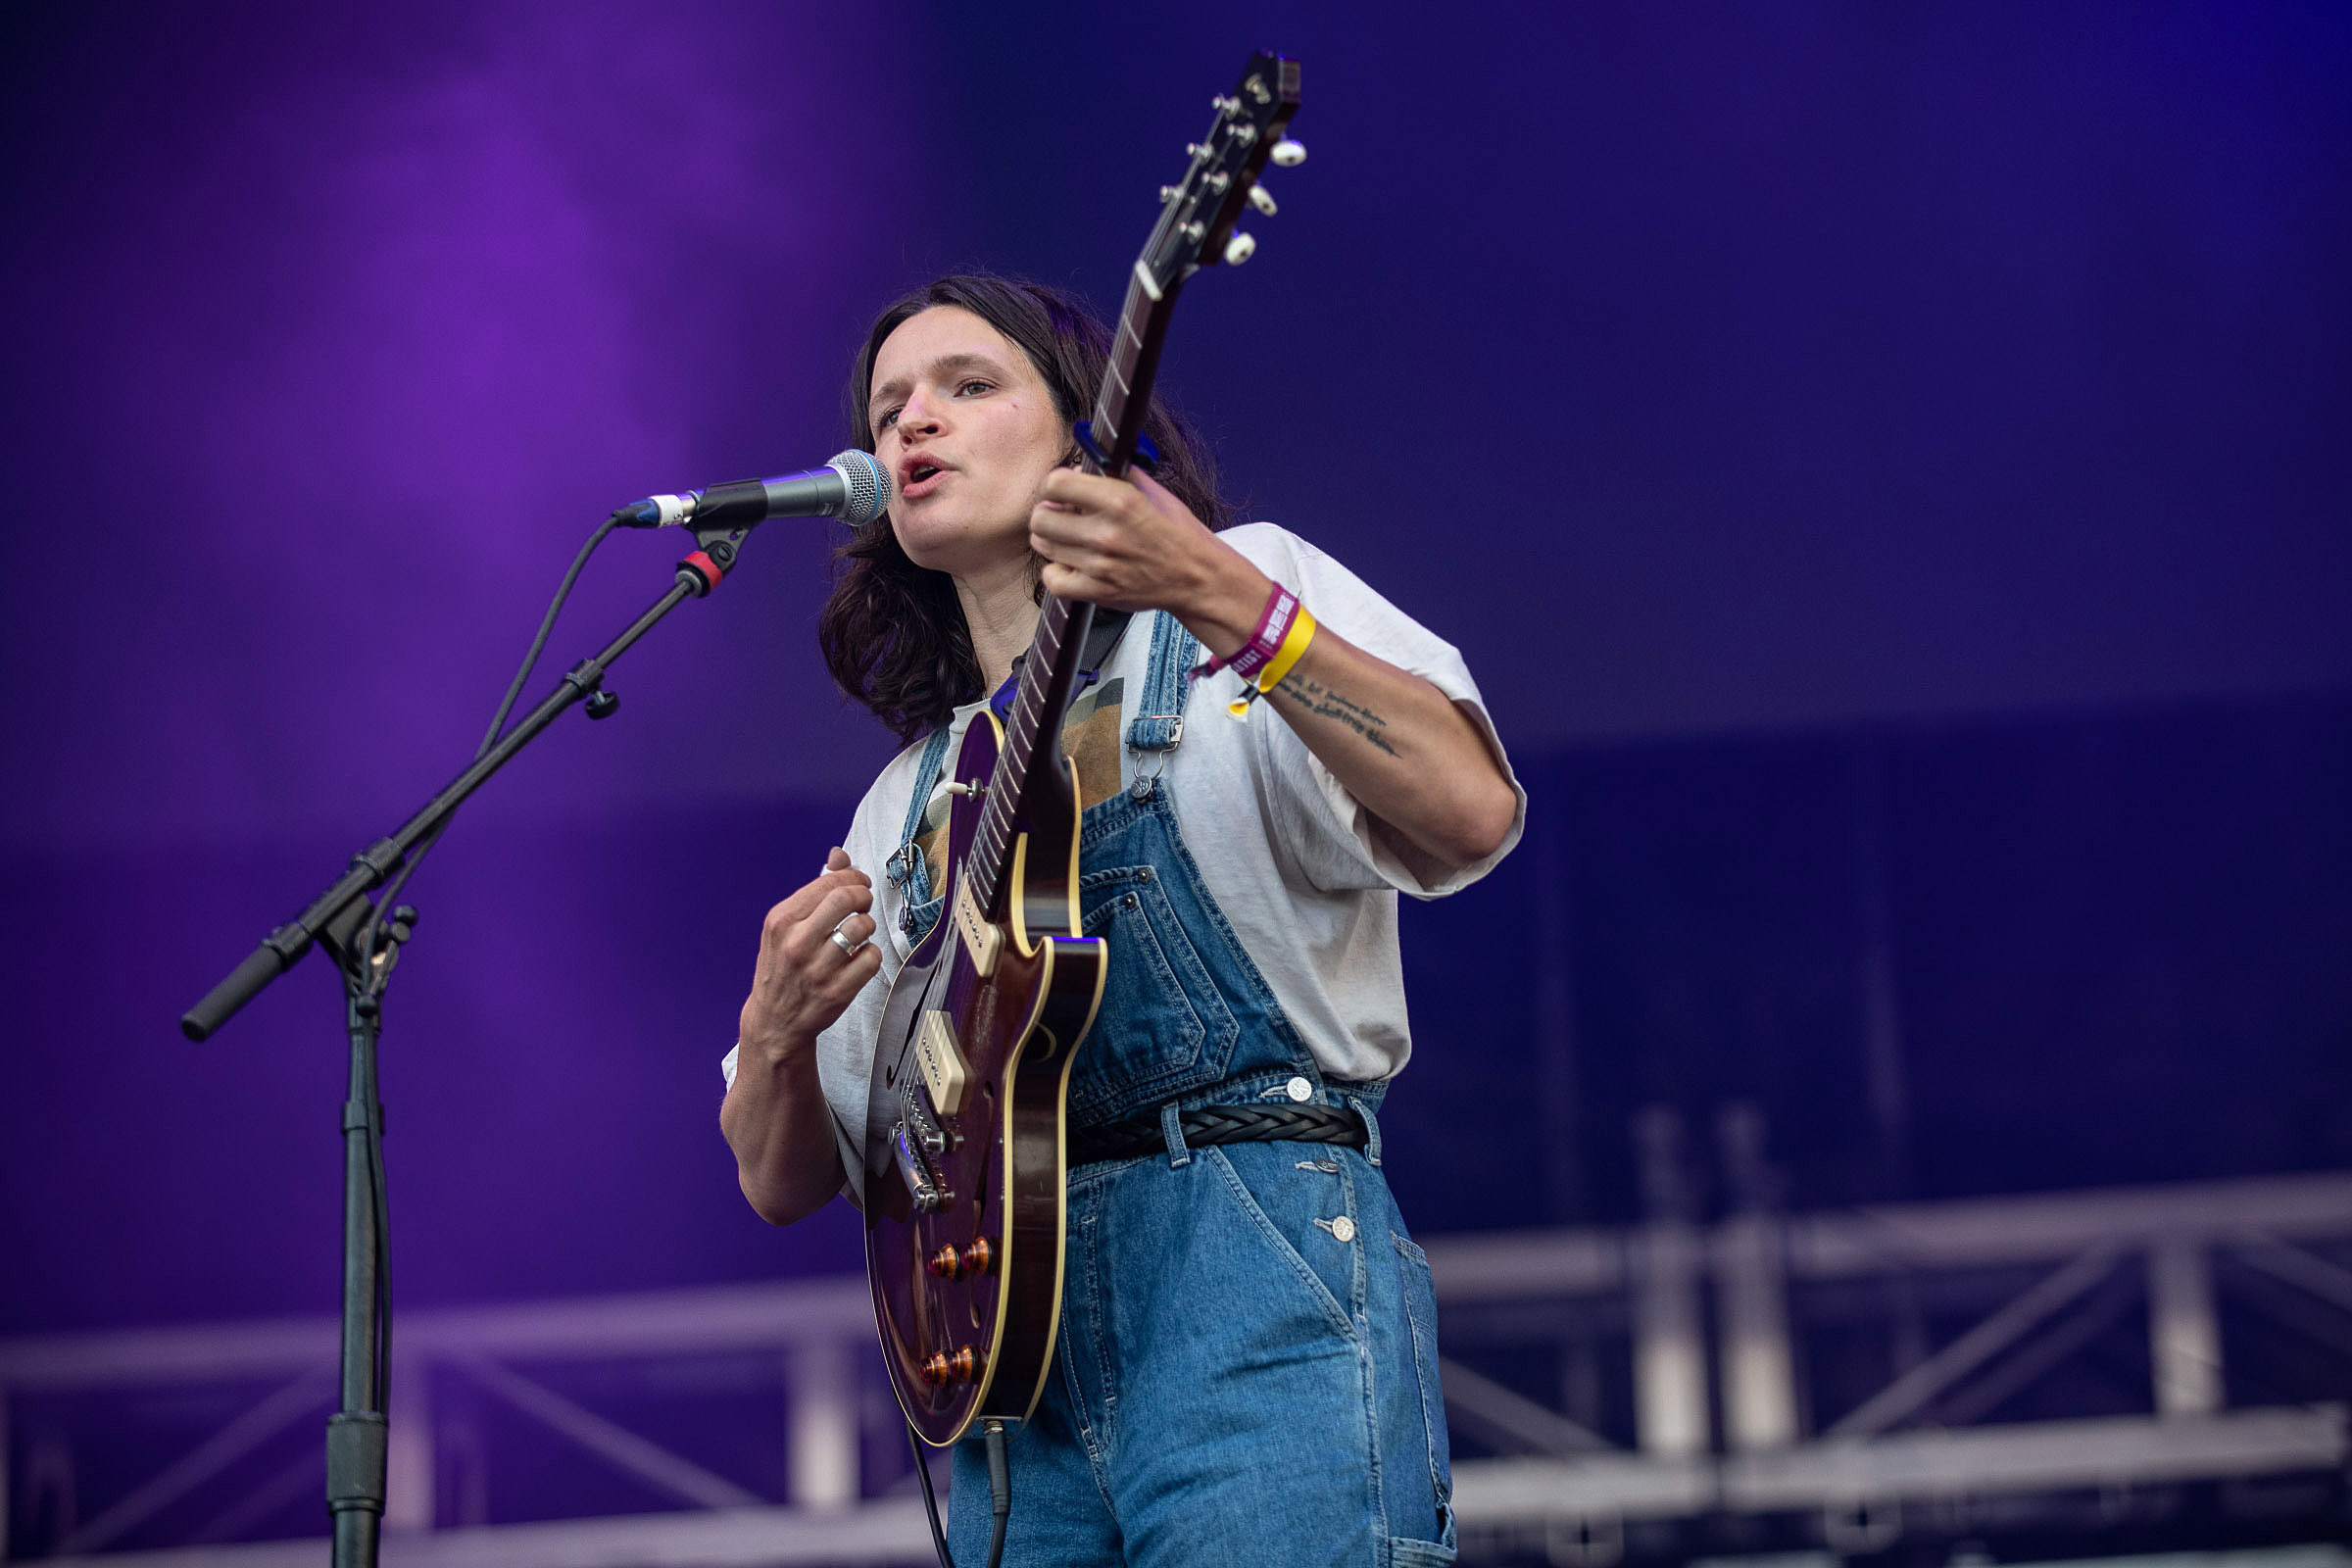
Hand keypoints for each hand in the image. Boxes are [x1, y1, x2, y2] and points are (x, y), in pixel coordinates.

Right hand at [737, 846, 882, 1065]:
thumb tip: (839, 855)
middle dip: (863, 895)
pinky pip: (871, 958)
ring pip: (863, 927)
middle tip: (863, 903)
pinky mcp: (837, 992)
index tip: (859, 883)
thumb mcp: (784, 926)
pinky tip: (858, 958)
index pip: (828, 883)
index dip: (852, 878)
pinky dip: (871, 954)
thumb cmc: (782, 965)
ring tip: (858, 933)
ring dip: (867, 926)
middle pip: (847, 899)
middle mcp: (796, 944)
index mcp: (780, 921)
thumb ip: (814, 890)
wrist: (775, 1020)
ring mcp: (817, 969)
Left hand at [1029, 468, 1268, 653]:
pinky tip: (1070, 565)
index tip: (1061, 491)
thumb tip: (1082, 466)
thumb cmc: (1177, 533)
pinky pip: (1053, 581)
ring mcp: (1101, 566)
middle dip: (1047, 512)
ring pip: (1044, 546)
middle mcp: (1107, 533)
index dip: (1054, 485)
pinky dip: (1056, 572)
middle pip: (1040, 518)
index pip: (1055, 484)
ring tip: (1067, 538)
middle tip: (1059, 515)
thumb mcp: (1154, 492)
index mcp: (1120, 501)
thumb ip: (1117, 475)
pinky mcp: (1099, 592)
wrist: (1197, 577)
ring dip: (1051, 539)